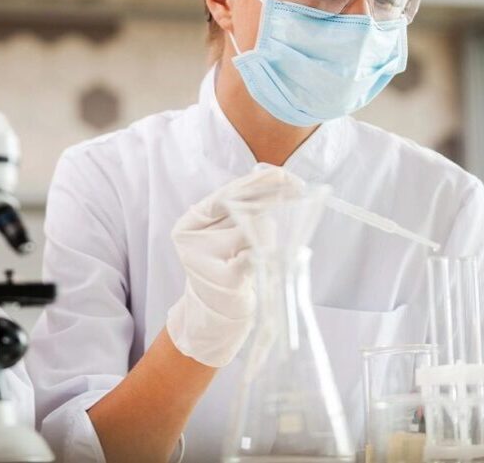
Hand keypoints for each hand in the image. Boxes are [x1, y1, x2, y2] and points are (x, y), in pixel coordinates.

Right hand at [166, 166, 304, 366]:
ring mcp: (202, 259)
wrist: (217, 310)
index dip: (253, 184)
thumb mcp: (227, 234)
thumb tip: (277, 181)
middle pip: (238, 211)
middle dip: (266, 206)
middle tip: (294, 190)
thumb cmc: (227, 266)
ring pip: (250, 232)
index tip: (281, 173)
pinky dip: (259, 257)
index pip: (224, 195)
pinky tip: (256, 259)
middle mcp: (189, 238)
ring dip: (265, 238)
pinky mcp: (223, 280)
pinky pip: (252, 258)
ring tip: (253, 252)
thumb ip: (240, 210)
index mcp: (189, 223)